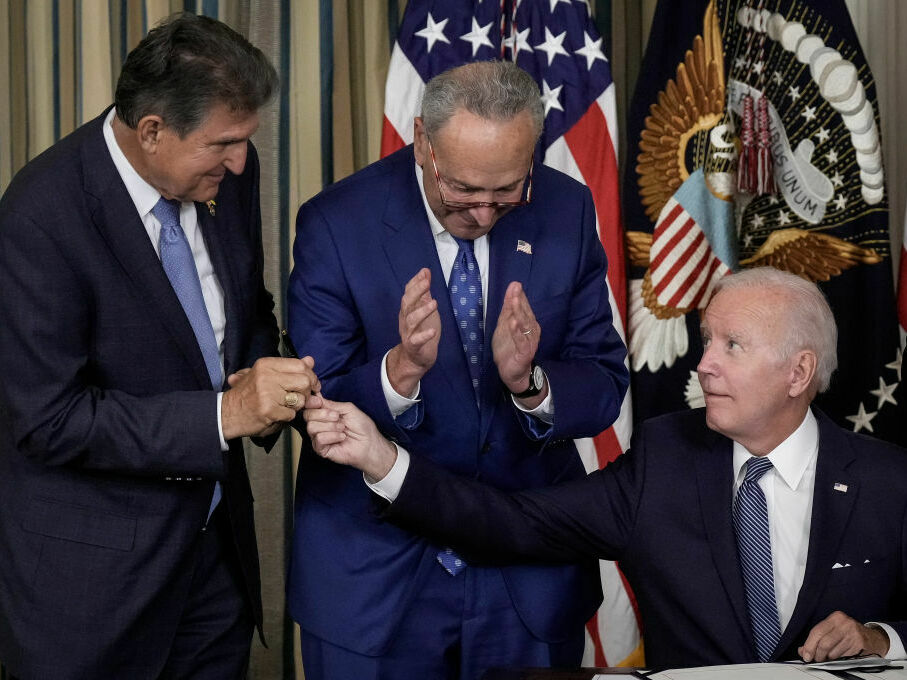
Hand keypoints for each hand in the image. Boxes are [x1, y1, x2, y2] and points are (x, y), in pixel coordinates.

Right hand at [221, 356, 319, 439]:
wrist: (226, 413)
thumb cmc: (247, 394)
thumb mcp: (264, 375)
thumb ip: (288, 368)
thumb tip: (311, 360)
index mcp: (266, 364)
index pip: (300, 365)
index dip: (311, 376)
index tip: (312, 384)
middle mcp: (267, 376)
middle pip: (304, 381)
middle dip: (308, 392)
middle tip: (302, 398)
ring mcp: (268, 394)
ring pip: (300, 399)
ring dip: (297, 406)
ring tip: (285, 406)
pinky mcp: (269, 411)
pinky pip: (292, 414)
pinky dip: (287, 417)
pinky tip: (277, 415)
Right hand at [303, 394, 397, 479]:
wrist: (369, 443)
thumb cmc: (362, 426)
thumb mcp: (348, 408)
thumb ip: (331, 403)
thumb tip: (316, 397)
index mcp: (324, 414)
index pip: (309, 406)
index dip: (312, 403)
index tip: (319, 402)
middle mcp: (319, 425)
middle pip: (307, 415)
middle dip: (323, 414)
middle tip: (337, 417)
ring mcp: (319, 437)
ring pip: (312, 427)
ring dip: (330, 426)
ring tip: (342, 429)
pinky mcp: (321, 449)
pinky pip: (319, 439)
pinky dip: (332, 436)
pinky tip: (341, 437)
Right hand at [387, 268, 439, 395]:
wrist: (416, 358)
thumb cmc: (421, 331)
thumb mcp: (424, 309)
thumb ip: (424, 293)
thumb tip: (425, 272)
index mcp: (408, 310)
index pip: (408, 293)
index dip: (415, 282)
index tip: (425, 272)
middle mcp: (405, 320)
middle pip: (407, 303)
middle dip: (416, 292)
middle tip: (427, 283)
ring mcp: (408, 333)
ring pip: (411, 321)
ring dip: (422, 311)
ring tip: (434, 303)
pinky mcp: (414, 347)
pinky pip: (416, 340)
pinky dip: (424, 336)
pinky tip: (432, 331)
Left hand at [492, 281, 544, 404]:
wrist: (511, 372)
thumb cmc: (509, 347)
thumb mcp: (504, 325)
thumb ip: (508, 308)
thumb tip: (513, 287)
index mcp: (528, 323)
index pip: (524, 307)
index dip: (519, 296)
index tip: (515, 284)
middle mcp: (531, 331)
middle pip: (525, 314)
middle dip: (520, 301)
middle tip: (516, 289)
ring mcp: (529, 342)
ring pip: (525, 325)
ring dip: (519, 313)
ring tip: (514, 302)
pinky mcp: (525, 353)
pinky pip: (522, 341)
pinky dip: (517, 332)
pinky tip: (513, 323)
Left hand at [798, 611, 889, 661]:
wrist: (873, 638)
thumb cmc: (849, 633)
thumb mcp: (833, 630)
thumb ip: (817, 638)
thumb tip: (802, 650)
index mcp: (836, 617)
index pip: (817, 632)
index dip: (809, 645)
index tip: (805, 654)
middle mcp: (845, 624)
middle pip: (824, 643)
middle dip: (817, 654)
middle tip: (814, 659)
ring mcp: (853, 635)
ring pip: (833, 652)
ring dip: (827, 658)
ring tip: (827, 657)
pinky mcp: (859, 646)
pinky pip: (842, 657)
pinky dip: (837, 660)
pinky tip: (837, 657)